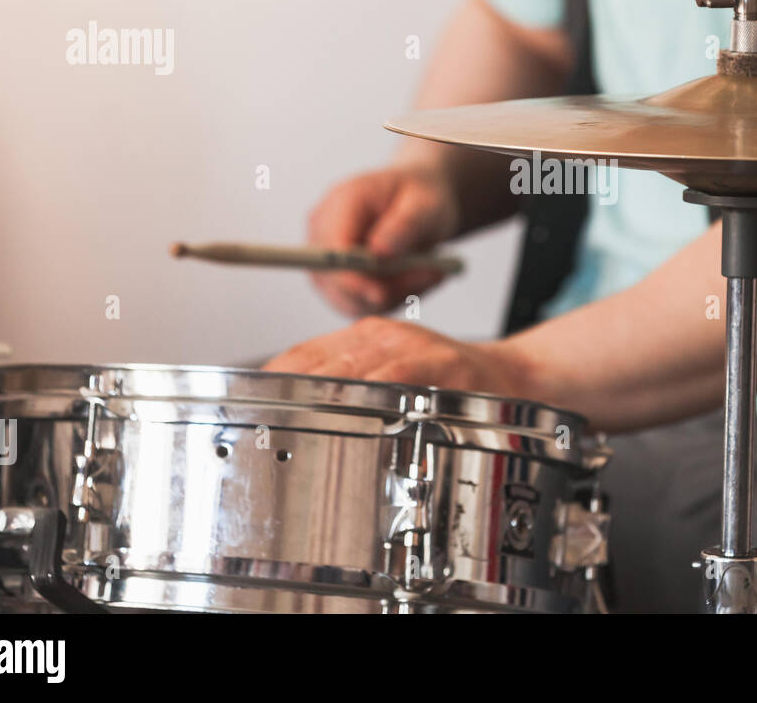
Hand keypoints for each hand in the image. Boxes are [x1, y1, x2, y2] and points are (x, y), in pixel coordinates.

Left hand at [261, 317, 538, 398]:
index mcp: (365, 336)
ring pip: (350, 368)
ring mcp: (411, 346)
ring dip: (317, 395)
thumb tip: (297, 410)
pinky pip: (396, 375)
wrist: (512, 376)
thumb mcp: (393, 371)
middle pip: (318, 361)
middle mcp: (383, 334)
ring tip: (288, 421)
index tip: (243, 404)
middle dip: (285, 392)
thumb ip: (350, 382)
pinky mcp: (438, 363)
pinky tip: (349, 409)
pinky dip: (370, 391)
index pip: (304, 353)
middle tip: (258, 422)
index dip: (271, 379)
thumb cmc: (448, 382)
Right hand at [307, 165, 459, 315]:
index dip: (349, 277)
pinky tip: (417, 280)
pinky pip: (361, 305)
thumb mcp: (426, 204)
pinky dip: (392, 300)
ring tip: (431, 273)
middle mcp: (325, 231)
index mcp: (342, 202)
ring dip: (393, 296)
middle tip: (432, 275)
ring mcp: (328, 258)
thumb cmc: (422, 196)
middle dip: (382, 290)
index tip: (382, 294)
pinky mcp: (338, 282)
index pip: (330, 249)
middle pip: (334, 280)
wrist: (421, 204)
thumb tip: (379, 253)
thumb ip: (405, 225)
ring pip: (349, 300)